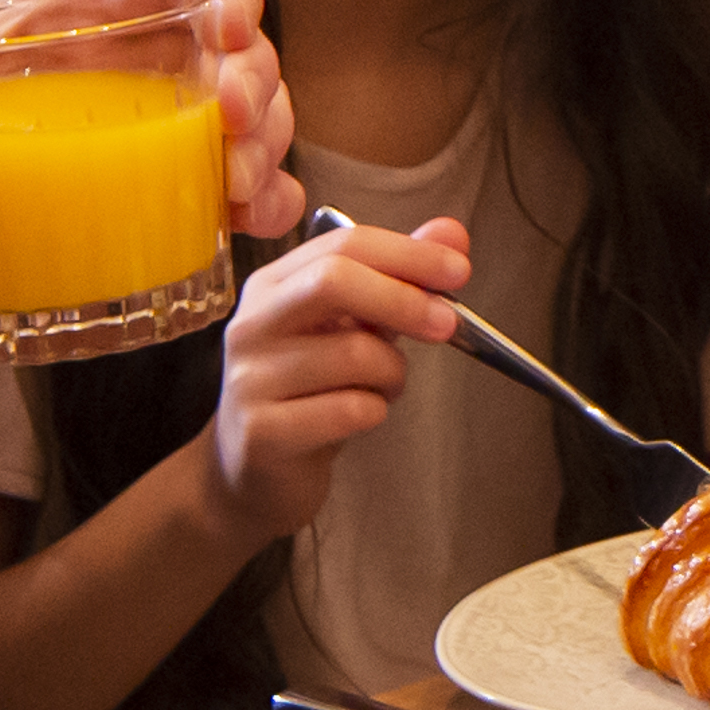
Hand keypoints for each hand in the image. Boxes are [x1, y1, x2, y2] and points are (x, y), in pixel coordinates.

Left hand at [0, 0, 303, 323]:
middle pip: (234, 55)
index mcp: (74, 24)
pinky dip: (263, 206)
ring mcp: (153, 146)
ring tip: (239, 189)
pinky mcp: (157, 212)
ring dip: (268, 148)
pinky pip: (236, 200)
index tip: (229, 29)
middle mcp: (131, 76)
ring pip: (252, 125)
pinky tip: (253, 222)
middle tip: (235, 128)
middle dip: (257, 83)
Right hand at [195, 214, 469, 544]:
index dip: (407, 253)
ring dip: (392, 373)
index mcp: (272, 286)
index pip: (343, 246)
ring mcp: (250, 379)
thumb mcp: (352, 328)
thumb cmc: (309, 392)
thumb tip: (452, 234)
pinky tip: (361, 416)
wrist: (254, 474)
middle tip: (447, 324)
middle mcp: (252, 324)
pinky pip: (349, 409)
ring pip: (353, 354)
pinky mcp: (262, 432)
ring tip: (384, 385)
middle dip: (403, 300)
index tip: (459, 269)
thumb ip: (397, 278)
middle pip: (333, 282)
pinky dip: (375, 411)